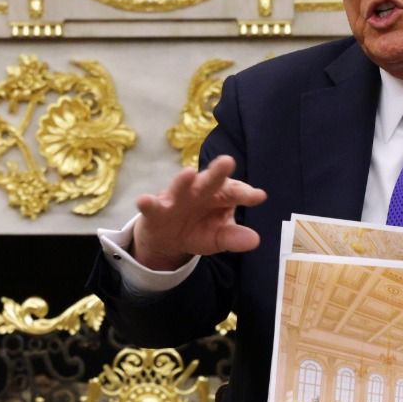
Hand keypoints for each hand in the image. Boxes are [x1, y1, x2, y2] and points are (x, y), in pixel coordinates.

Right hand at [131, 156, 267, 270]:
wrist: (167, 239)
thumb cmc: (198, 230)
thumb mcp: (217, 237)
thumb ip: (234, 238)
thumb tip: (255, 240)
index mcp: (219, 197)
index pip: (234, 192)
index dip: (245, 193)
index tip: (259, 196)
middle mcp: (198, 192)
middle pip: (210, 180)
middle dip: (217, 172)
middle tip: (227, 161)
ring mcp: (176, 198)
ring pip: (180, 186)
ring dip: (183, 180)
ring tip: (189, 173)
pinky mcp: (155, 209)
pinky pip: (151, 205)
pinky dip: (147, 203)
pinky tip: (143, 200)